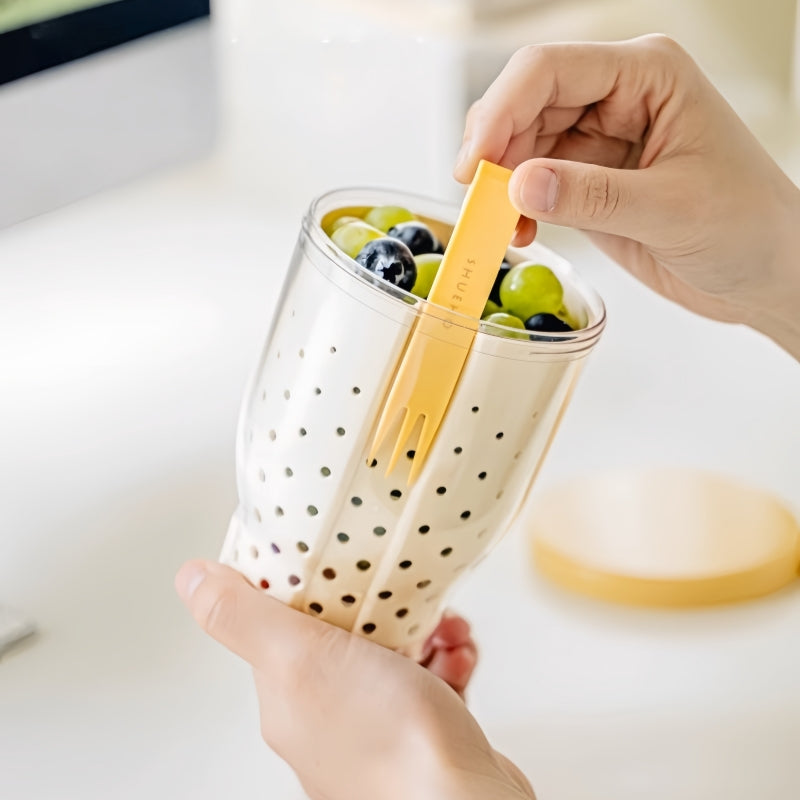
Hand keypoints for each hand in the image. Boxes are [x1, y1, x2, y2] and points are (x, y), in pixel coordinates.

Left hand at [175, 560, 534, 799]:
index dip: (308, 585)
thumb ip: (244, 617)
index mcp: (286, 696)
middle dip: (379, 607)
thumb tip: (190, 579)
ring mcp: (373, 728)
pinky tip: (458, 658)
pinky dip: (444, 660)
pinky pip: (428, 680)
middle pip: (342, 635)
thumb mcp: (303, 657)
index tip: (335, 561)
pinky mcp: (418, 735)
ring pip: (391, 655)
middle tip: (402, 598)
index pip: (279, 623)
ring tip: (441, 629)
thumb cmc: (391, 742)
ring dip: (420, 632)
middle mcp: (324, 716)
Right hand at [455, 35, 799, 357]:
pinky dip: (516, 207)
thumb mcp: (671, 209)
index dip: (502, 110)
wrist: (766, 272)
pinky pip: (534, 183)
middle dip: (494, 151)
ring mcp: (600, 141)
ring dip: (502, 184)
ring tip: (501, 224)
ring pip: (522, 145)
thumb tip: (520, 184)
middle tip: (479, 201)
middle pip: (525, 104)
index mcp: (648, 75)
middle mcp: (618, 98)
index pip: (550, 70)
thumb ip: (592, 195)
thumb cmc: (747, 226)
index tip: (477, 163)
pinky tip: (520, 231)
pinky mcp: (589, 181)